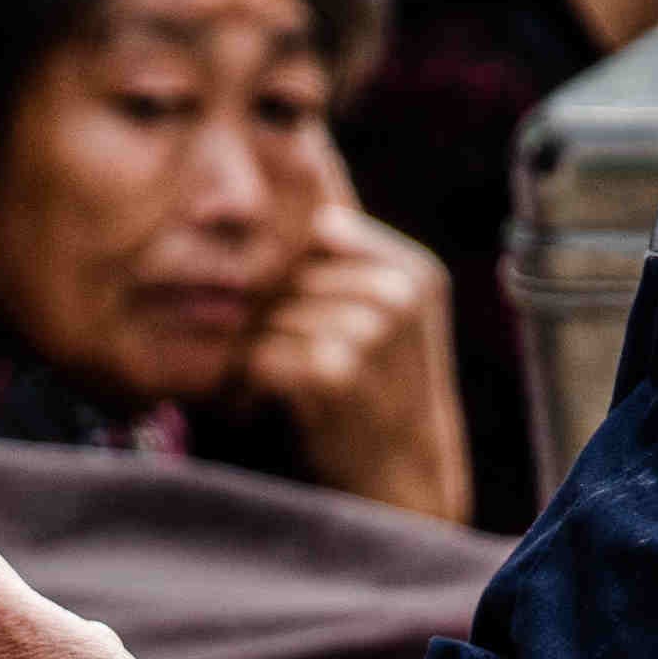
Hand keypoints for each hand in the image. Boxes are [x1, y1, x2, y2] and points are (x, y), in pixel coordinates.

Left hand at [238, 198, 472, 523]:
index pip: (314, 226)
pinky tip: (261, 402)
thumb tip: (293, 168)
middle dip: (255, 305)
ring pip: (264, 309)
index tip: (264, 297)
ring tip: (261, 378)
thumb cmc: (374, 399)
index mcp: (411, 269)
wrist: (400, 490)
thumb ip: (341, 260)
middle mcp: (398, 291)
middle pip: (282, 267)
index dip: (274, 259)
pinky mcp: (337, 372)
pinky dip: (246, 380)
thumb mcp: (381, 319)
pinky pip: (258, 353)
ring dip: (247, 345)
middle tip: (250, 344)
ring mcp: (371, 330)